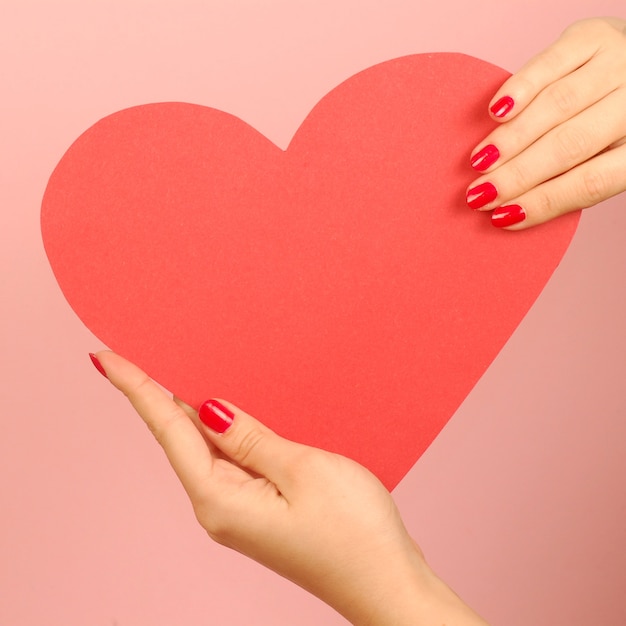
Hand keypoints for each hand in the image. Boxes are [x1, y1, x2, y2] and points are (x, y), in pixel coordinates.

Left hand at [91, 351, 488, 625]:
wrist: (387, 585)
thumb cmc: (354, 533)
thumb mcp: (303, 470)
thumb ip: (251, 438)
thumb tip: (208, 409)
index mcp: (220, 498)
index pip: (168, 430)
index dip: (137, 389)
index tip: (106, 357)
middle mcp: (218, 508)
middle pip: (179, 439)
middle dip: (157, 395)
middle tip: (136, 353)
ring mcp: (238, 512)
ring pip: (204, 449)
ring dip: (188, 411)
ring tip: (173, 372)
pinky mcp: (260, 511)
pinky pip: (229, 461)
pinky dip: (219, 431)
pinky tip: (225, 412)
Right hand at [467, 17, 625, 228]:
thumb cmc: (607, 128)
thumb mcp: (602, 161)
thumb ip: (568, 181)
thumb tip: (509, 209)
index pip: (591, 182)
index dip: (543, 202)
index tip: (503, 216)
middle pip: (570, 145)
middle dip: (518, 174)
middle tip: (479, 193)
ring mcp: (619, 64)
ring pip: (558, 106)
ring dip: (511, 138)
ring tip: (479, 160)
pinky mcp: (594, 35)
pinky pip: (552, 63)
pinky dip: (521, 88)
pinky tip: (496, 111)